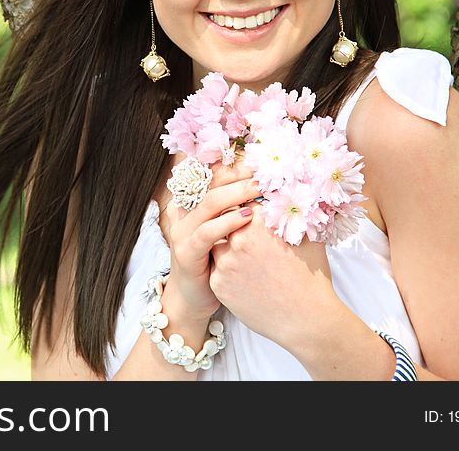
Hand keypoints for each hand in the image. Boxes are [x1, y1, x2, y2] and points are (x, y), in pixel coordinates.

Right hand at [162, 155, 262, 322]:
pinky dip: (227, 222)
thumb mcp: (231, 234)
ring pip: (209, 202)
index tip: (263, 159)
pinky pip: (206, 232)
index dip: (237, 164)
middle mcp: (185, 212)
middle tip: (265, 169)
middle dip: (240, 173)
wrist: (196, 300)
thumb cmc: (220, 264)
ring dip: (236, 193)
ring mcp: (183, 231)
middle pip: (211, 182)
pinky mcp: (186, 252)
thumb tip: (275, 191)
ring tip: (260, 187)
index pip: (215, 175)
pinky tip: (247, 218)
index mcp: (196, 203)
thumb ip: (243, 211)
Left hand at [209, 202, 339, 349]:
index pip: (242, 200)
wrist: (306, 320)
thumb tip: (288, 194)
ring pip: (217, 242)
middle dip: (233, 221)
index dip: (248, 203)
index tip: (253, 209)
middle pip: (225, 219)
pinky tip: (244, 273)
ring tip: (247, 255)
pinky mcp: (218, 284)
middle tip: (246, 230)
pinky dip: (226, 266)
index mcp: (258, 224)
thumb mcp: (307, 237)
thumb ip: (291, 212)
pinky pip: (215, 266)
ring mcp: (224, 263)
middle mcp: (237, 240)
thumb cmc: (311, 278)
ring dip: (227, 244)